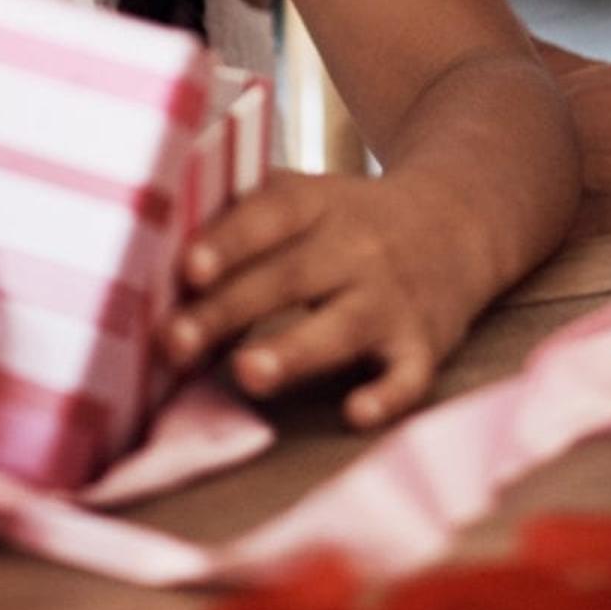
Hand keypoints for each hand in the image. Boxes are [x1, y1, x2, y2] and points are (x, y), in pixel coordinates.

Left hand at [160, 171, 487, 427]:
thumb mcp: (306, 196)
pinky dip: (386, 395)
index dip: (230, 239)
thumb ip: (241, 214)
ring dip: (295, 350)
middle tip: (176, 342)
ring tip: (248, 374)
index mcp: (319, 203)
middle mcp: (358, 247)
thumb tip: (150, 248)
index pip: (271, 214)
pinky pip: (409, 374)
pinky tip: (354, 413)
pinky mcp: (425, 345)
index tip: (188, 268)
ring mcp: (393, 297)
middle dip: (232, 310)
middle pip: (291, 277)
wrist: (460, 221)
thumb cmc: (347, 219)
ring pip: (343, 326)